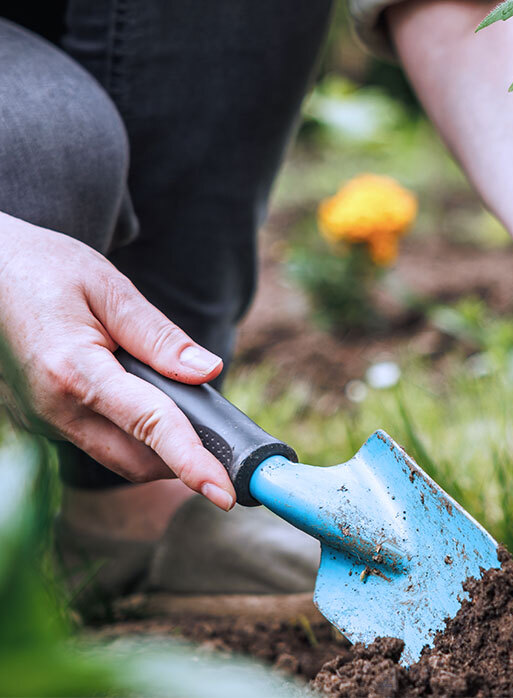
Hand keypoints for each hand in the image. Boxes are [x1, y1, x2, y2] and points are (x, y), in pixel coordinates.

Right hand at [0, 214, 236, 509]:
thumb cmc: (45, 269)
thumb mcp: (108, 288)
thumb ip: (159, 336)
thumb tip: (208, 371)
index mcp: (73, 371)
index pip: (149, 426)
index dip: (192, 462)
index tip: (226, 492)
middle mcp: (52, 408)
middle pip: (134, 460)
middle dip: (182, 461)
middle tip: (225, 447)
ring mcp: (40, 419)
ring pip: (114, 454)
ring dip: (156, 447)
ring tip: (187, 412)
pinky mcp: (38, 420)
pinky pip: (94, 439)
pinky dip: (129, 432)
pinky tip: (144, 397)